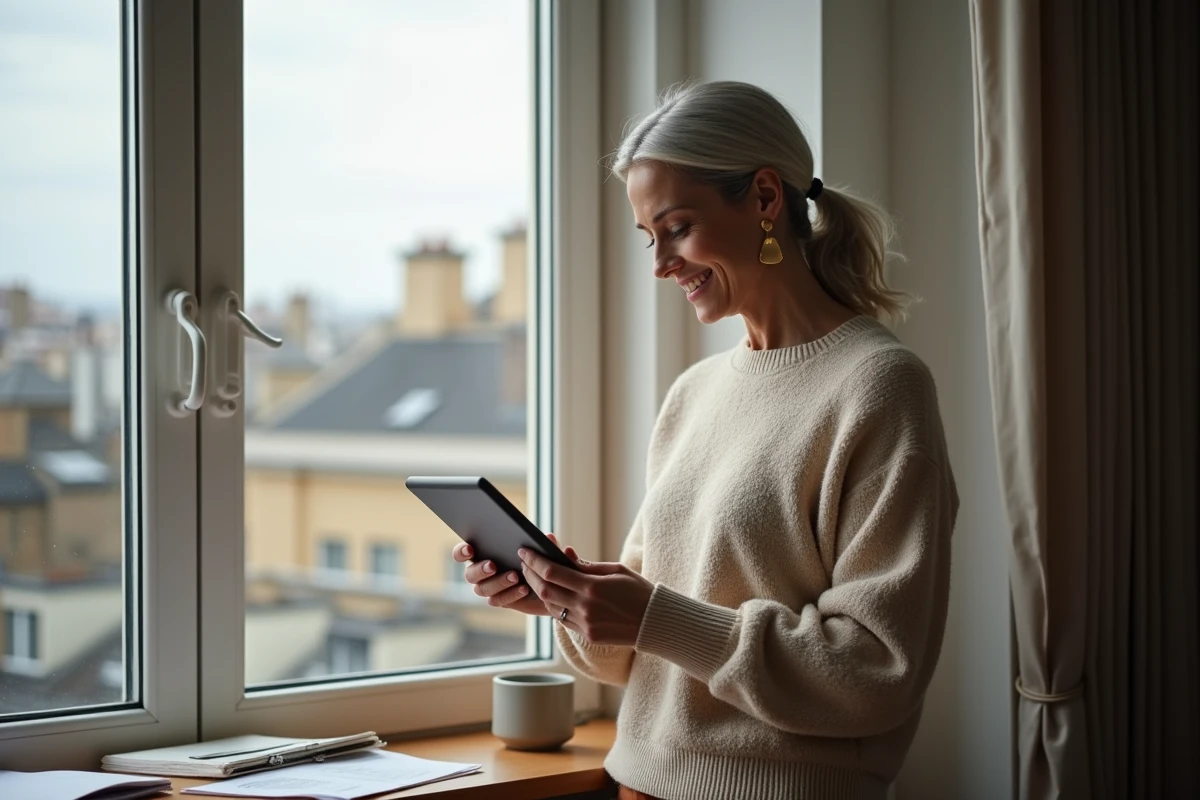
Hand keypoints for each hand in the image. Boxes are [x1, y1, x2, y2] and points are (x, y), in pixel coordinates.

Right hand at [453, 533, 575, 616]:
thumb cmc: (539, 561)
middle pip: (469, 574)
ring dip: (497, 582)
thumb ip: (545, 544)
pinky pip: (497, 601)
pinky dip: (510, 594)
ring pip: (482, 589)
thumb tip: (549, 536)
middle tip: (493, 565)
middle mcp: (480, 572)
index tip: (470, 549)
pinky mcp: (499, 600)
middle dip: (480, 569)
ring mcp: (488, 588)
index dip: (461, 551)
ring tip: (515, 576)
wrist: (548, 585)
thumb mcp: (543, 550)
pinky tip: (524, 588)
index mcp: (482, 553)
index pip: (461, 553)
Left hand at [518, 547, 654, 646]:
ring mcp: (585, 624)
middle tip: (524, 562)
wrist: (654, 622)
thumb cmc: (637, 591)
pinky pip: (562, 619)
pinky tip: (552, 594)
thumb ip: (587, 565)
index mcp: (592, 588)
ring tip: (535, 577)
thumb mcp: (615, 570)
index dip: (535, 561)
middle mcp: (585, 607)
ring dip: (539, 591)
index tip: (524, 551)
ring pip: (550, 606)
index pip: (552, 572)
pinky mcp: (587, 635)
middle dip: (530, 574)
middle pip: (545, 590)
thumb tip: (565, 554)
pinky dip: (554, 605)